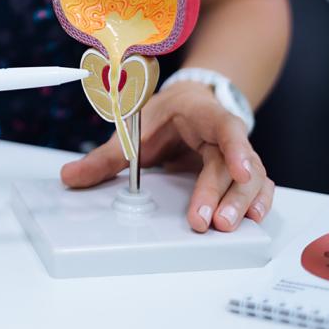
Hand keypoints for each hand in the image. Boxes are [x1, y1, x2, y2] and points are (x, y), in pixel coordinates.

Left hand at [61, 81, 273, 231]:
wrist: (187, 103)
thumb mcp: (135, 128)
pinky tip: (253, 218)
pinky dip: (257, 201)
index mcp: (202, 114)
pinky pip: (256, 185)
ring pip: (252, 177)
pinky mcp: (239, 171)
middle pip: (235, 162)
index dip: (235, 147)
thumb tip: (71, 176)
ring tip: (226, 225)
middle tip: (210, 221)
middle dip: (224, 194)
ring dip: (241, 202)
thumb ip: (105, 156)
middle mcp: (224, 133)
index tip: (238, 169)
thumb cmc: (165, 114)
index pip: (225, 127)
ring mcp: (236, 153)